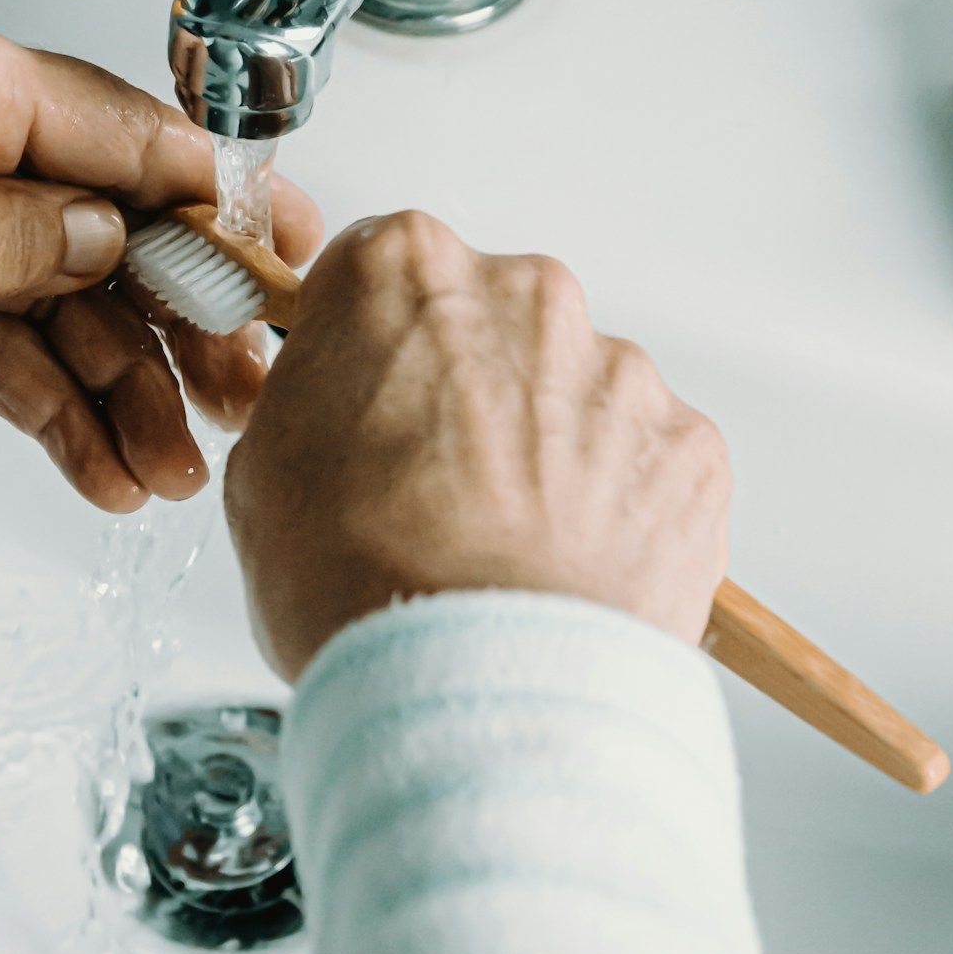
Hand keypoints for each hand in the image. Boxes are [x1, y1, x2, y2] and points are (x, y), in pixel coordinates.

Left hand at [0, 8, 321, 513]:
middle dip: (172, 317)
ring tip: (164, 468)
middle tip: (236, 396)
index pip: (120, 132)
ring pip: (53, 299)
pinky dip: (44, 404)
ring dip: (115, 385)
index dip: (212, 202)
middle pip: (99, 224)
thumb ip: (24, 240)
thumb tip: (119, 235)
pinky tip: (94, 467)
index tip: (281, 261)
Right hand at [225, 211, 729, 680]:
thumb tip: (334, 416)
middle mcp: (525, 294)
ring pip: (576, 395)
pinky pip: (647, 462)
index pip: (385, 274)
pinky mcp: (689, 446)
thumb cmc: (361, 581)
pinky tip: (567, 568)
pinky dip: (617, 507)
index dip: (372, 349)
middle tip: (436, 494)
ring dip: (548, 452)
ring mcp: (618, 370)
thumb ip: (309, 406)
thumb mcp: (263, 475)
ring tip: (508, 549)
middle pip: (494, 324)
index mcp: (405, 272)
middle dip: (471, 393)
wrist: (479, 681)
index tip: (369, 402)